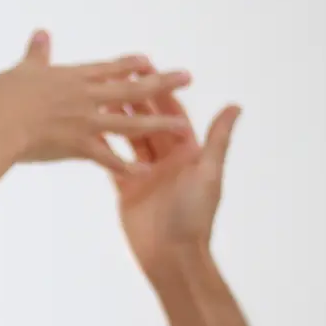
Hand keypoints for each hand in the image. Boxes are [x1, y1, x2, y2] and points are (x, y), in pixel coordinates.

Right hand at [0, 31, 192, 174]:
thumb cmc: (2, 97)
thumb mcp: (22, 70)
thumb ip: (36, 54)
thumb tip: (42, 33)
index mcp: (72, 77)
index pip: (108, 69)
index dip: (130, 65)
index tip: (148, 61)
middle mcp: (86, 97)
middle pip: (131, 89)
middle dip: (161, 83)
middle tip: (186, 77)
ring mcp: (85, 122)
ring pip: (129, 123)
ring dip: (157, 123)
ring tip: (181, 124)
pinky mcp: (78, 146)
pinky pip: (108, 158)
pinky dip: (126, 166)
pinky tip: (144, 171)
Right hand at [113, 76, 241, 275]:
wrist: (172, 255)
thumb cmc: (194, 215)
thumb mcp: (209, 172)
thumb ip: (218, 139)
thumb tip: (235, 106)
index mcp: (189, 153)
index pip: (174, 115)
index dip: (162, 92)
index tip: (149, 70)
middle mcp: (168, 159)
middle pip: (149, 123)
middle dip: (136, 99)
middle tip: (118, 75)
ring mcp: (146, 173)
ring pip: (130, 138)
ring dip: (118, 117)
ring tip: (101, 95)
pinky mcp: (127, 188)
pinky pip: (115, 161)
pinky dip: (106, 145)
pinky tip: (91, 127)